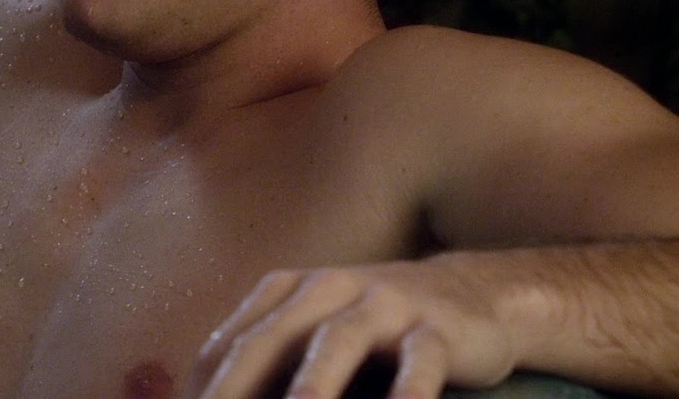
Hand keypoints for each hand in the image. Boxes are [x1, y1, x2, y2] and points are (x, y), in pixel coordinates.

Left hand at [183, 257, 520, 397]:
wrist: (473, 294)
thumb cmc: (374, 326)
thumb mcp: (315, 332)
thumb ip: (268, 364)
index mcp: (288, 292)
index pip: (232, 340)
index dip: (206, 384)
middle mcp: (329, 289)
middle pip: (274, 336)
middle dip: (240, 383)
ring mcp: (384, 305)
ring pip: (340, 340)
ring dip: (314, 381)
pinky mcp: (436, 329)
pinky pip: (420, 362)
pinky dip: (407, 392)